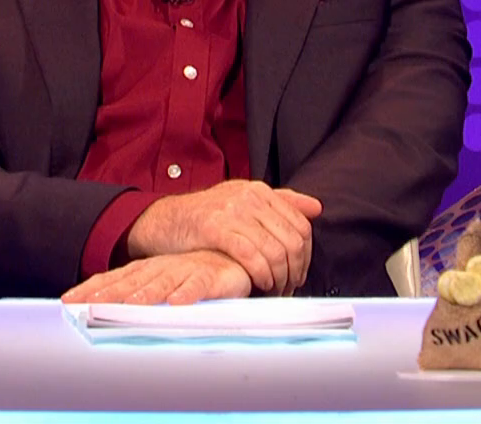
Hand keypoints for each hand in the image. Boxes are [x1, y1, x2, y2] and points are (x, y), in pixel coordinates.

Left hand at [62, 250, 251, 305]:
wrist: (231, 257)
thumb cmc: (189, 272)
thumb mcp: (158, 282)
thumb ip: (134, 293)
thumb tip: (98, 308)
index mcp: (145, 270)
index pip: (113, 278)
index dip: (91, 289)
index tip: (68, 301)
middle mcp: (161, 268)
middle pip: (132, 281)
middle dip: (111, 293)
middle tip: (92, 305)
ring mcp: (185, 270)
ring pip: (163, 282)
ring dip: (148, 293)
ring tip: (132, 304)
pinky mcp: (211, 277)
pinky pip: (199, 285)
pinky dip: (188, 292)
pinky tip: (178, 302)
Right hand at [125, 181, 320, 294]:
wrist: (164, 220)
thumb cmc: (206, 217)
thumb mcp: (243, 202)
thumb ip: (280, 203)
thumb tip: (317, 207)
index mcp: (260, 190)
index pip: (301, 226)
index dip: (305, 256)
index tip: (298, 275)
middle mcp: (250, 197)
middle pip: (291, 240)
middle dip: (294, 270)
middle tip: (289, 288)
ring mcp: (232, 211)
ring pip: (274, 250)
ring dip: (279, 277)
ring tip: (275, 290)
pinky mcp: (215, 228)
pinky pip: (250, 255)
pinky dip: (261, 274)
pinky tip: (260, 284)